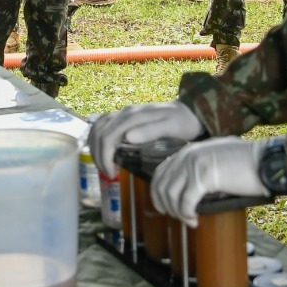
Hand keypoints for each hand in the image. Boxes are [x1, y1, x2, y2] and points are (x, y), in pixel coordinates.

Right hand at [89, 100, 204, 175]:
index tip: (112, 174)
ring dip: (95, 147)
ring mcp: (123, 113)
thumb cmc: (183, 123)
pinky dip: (98, 138)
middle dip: (98, 155)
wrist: (190, 112)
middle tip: (108, 173)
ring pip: (98, 127)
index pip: (108, 136)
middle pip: (100, 132)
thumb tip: (128, 137)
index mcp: (133, 116)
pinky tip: (103, 151)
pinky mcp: (124, 116)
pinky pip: (103, 125)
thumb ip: (151, 131)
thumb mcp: (171, 128)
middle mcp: (125, 112)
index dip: (105, 156)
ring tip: (104, 165)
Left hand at [150, 136, 270, 227]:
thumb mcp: (218, 158)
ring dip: (177, 212)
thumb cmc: (247, 163)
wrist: (264, 160)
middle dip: (165, 205)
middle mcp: (188, 155)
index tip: (165, 207)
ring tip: (189, 220)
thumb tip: (191, 188)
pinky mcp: (204, 176)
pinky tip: (194, 221)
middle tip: (177, 217)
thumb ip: (202, 166)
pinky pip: (185, 201)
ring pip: (170, 194)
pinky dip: (186, 214)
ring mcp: (194, 164)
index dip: (158, 192)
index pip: (161, 172)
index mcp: (190, 151)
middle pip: (161, 184)